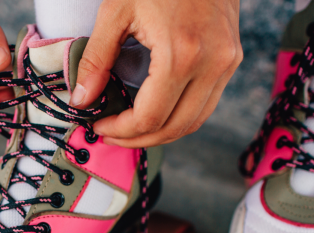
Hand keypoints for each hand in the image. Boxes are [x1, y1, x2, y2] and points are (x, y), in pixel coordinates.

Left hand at [71, 0, 241, 147]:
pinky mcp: (231, 60)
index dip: (122, 130)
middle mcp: (212, 64)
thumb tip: (81, 100)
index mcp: (182, 54)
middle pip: (175, 127)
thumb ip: (96, 59)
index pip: (150, 117)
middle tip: (112, 135)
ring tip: (131, 130)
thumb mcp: (116, 11)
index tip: (100, 126)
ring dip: (162, 134)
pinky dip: (180, 116)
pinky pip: (206, 104)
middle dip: (139, 139)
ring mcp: (226, 64)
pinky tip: (155, 113)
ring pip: (194, 122)